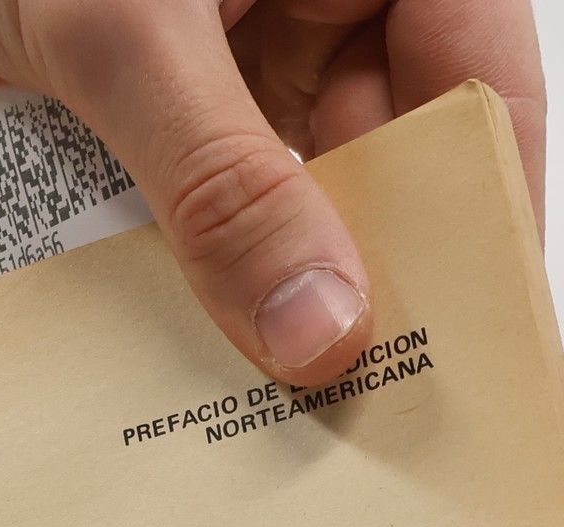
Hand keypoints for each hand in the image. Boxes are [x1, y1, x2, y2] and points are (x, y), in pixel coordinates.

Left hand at [0, 0, 544, 381]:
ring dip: (274, 288)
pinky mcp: (157, 108)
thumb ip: (223, 183)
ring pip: (293, 189)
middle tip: (360, 404)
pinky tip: (192, 355)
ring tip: (273, 404)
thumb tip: (318, 325)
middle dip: (368, 270)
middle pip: (386, 148)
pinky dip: (198, 273)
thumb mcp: (125, 43)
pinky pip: (206, 203)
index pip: (473, 69)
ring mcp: (237, 49)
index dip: (480, 201)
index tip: (464, 330)